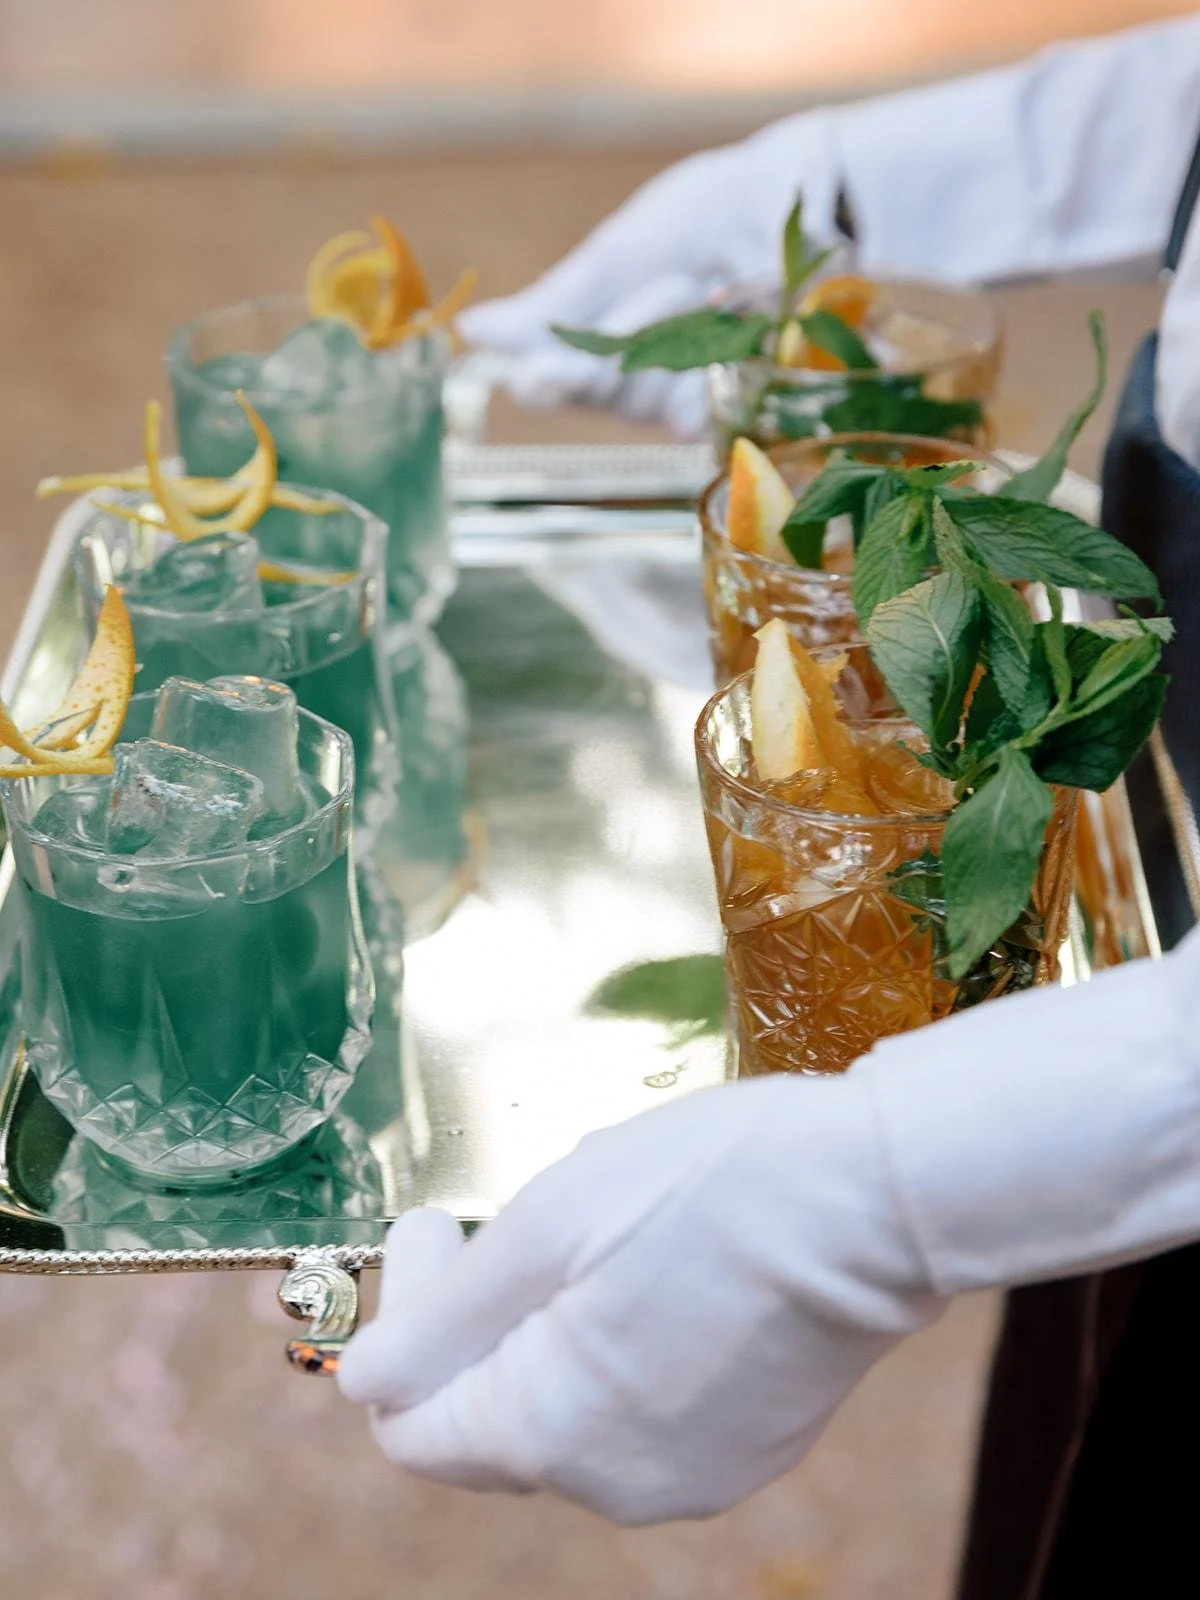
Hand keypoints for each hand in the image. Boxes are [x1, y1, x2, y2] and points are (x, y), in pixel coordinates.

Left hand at [340, 933, 1199, 1523]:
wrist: (881, 1196)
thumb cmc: (714, 1184)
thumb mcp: (551, 1223)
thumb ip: (443, 1315)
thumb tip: (360, 1377)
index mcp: (552, 1432)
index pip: (410, 1426)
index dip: (403, 1323)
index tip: (438, 1230)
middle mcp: (614, 1484)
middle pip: (487, 1422)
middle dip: (475, 1324)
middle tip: (509, 1220)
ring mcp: (689, 1478)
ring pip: (563, 1417)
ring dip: (548, 1335)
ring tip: (596, 1236)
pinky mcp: (744, 1453)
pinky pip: (635, 1418)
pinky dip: (617, 1356)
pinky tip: (660, 1272)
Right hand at [457, 111, 842, 436]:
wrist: (786, 202)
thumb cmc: (697, 221)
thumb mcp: (617, 253)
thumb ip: (553, 303)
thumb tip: (470, 332)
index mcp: (591, 344)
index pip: (551, 383)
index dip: (546, 381)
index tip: (534, 374)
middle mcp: (629, 384)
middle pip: (602, 393)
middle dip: (631, 333)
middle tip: (672, 283)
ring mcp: (679, 399)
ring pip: (651, 399)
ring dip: (681, 335)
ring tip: (712, 283)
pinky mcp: (729, 410)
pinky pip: (698, 412)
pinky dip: (714, 364)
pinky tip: (735, 321)